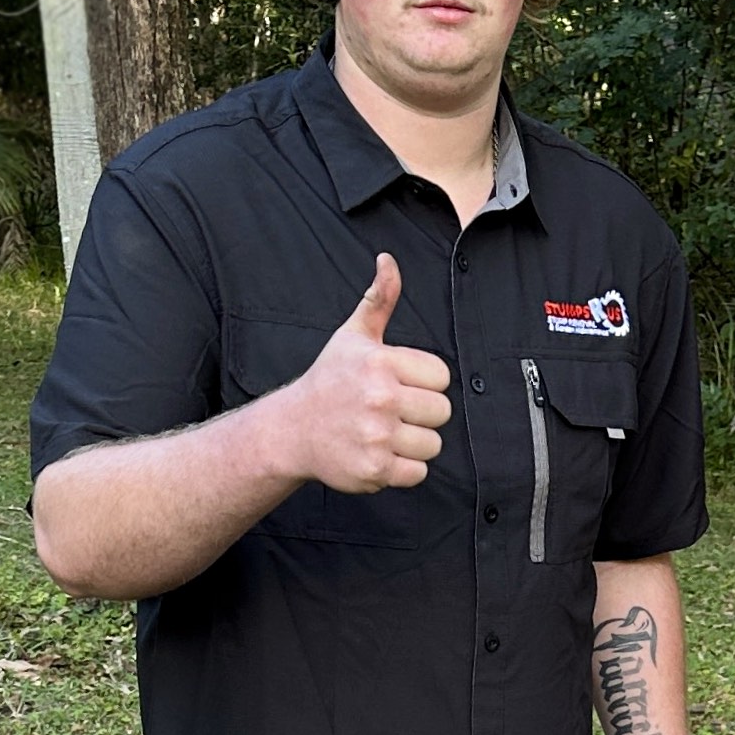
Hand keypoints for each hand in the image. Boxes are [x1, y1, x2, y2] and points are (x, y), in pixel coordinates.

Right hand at [269, 254, 452, 494]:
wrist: (292, 430)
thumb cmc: (329, 381)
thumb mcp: (353, 336)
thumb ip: (379, 299)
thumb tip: (388, 261)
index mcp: (380, 363)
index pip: (441, 377)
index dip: (424, 382)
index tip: (398, 384)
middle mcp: (379, 398)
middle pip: (442, 412)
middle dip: (421, 413)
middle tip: (391, 411)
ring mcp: (376, 436)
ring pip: (432, 444)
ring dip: (413, 443)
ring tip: (384, 432)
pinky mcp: (374, 470)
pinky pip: (418, 473)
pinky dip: (403, 469)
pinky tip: (378, 453)